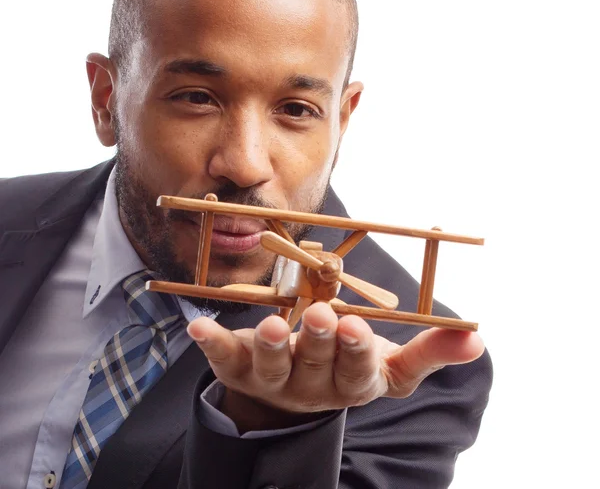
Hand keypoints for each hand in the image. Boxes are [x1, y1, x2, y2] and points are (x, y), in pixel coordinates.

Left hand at [187, 302, 483, 431]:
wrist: (295, 391)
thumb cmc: (347, 366)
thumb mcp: (390, 364)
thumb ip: (431, 351)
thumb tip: (477, 339)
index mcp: (352, 382)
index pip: (359, 370)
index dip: (356, 352)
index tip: (356, 327)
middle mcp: (313, 386)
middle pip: (316, 363)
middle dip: (319, 341)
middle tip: (322, 316)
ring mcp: (275, 380)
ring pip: (273, 367)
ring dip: (272, 346)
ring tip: (271, 327)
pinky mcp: (242, 369)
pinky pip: (225, 358)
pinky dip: (212, 343)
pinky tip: (198, 327)